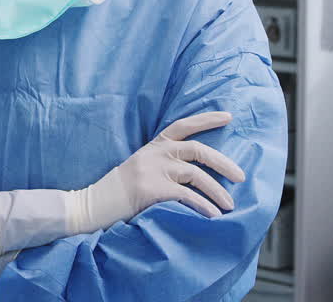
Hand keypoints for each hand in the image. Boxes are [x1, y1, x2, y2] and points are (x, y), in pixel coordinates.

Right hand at [66, 111, 244, 234]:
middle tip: (240, 177)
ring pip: (195, 175)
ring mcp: (151, 170)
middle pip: (197, 150)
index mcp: (152, 147)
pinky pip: (186, 196)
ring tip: (229, 206)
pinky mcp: (150, 189)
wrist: (92, 205)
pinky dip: (203, 206)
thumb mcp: (141, 168)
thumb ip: (163, 164)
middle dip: (223, 163)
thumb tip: (198, 173)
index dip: (206, 119)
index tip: (228, 116)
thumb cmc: (119, 192)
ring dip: (217, 191)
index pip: (182, 125)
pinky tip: (212, 215)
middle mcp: (153, 154)